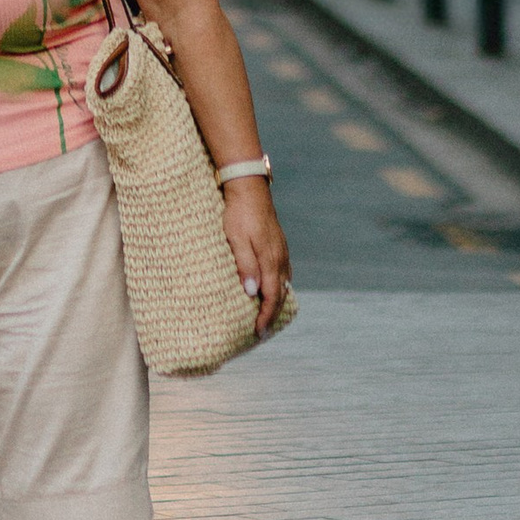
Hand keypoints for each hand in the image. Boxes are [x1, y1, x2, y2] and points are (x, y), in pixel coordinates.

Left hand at [223, 179, 290, 339]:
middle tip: (262, 332)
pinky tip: (272, 288)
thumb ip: (245, 266)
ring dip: (276, 301)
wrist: (248, 187)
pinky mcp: (279, 244)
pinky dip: (279, 286)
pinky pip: (283, 271)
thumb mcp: (236, 239)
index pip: (271, 297)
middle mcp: (279, 258)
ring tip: (267, 315)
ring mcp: (281, 251)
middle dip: (272, 315)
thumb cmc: (238, 213)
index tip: (259, 332)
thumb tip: (253, 293)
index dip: (266, 317)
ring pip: (283, 283)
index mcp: (270, 260)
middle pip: (280, 294)